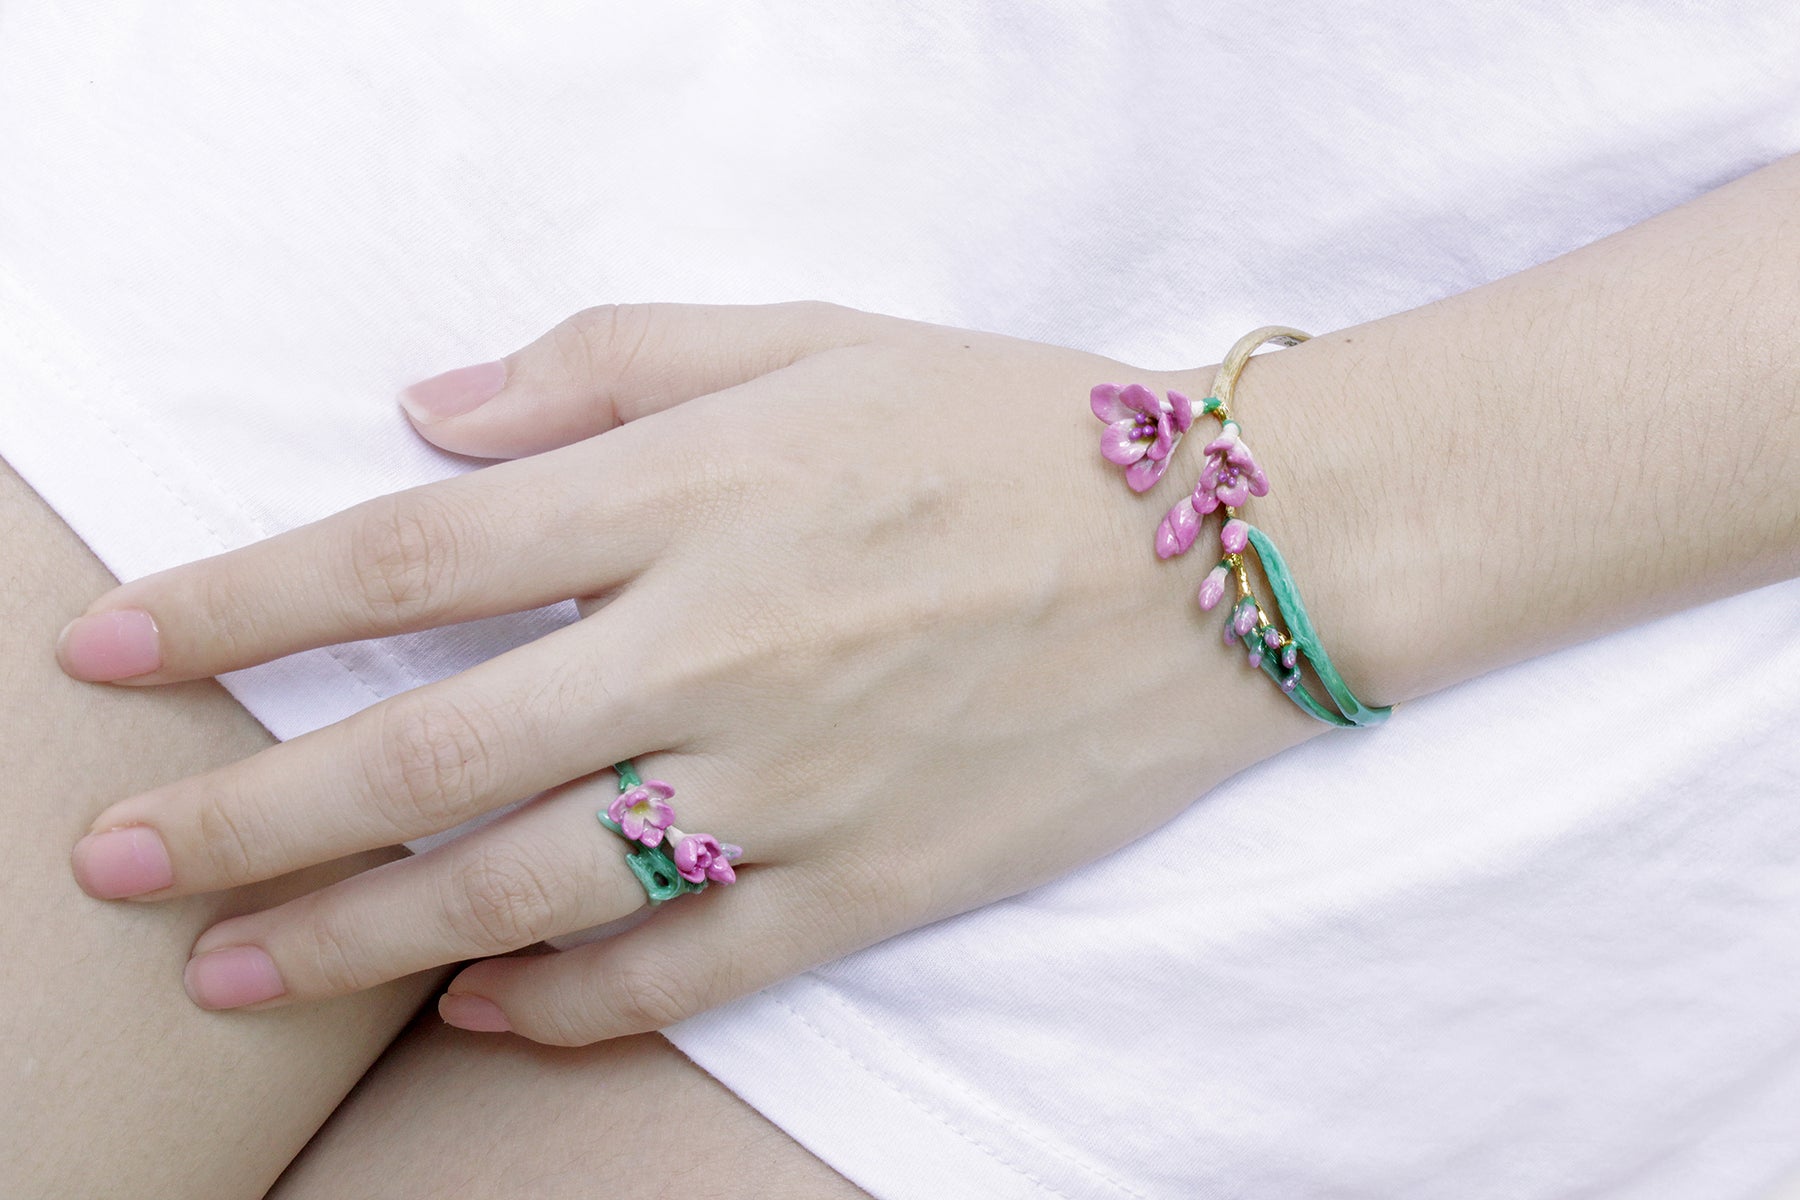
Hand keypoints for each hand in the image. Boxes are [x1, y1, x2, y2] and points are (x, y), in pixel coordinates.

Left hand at [58, 301, 1317, 1044]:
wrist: (1235, 545)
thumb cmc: (1015, 421)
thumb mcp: (812, 336)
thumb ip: (607, 366)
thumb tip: (425, 416)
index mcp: (694, 493)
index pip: (406, 556)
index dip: (236, 607)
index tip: (110, 649)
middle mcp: (722, 647)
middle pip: (428, 752)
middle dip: (246, 816)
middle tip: (117, 864)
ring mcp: (801, 782)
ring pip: (535, 887)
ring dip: (366, 937)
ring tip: (240, 965)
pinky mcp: (881, 881)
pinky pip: (693, 966)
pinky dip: (569, 1002)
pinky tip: (478, 1013)